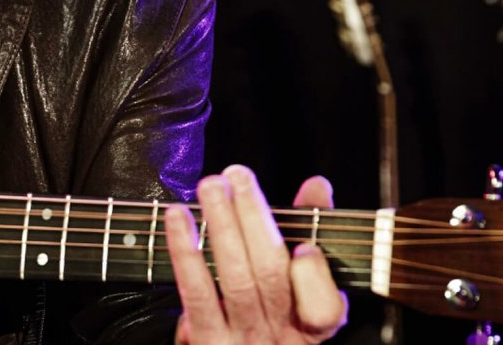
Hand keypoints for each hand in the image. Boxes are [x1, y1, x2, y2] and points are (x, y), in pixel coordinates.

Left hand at [167, 165, 346, 343]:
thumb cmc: (273, 316)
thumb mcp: (300, 285)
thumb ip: (310, 231)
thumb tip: (317, 185)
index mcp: (312, 326)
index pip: (324, 310)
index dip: (314, 278)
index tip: (305, 248)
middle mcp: (280, 336)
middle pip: (272, 276)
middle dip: (255, 219)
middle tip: (238, 175)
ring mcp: (243, 341)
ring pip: (237, 281)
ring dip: (222, 226)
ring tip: (211, 186)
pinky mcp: (207, 343)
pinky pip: (197, 293)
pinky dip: (186, 251)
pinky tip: (178, 217)